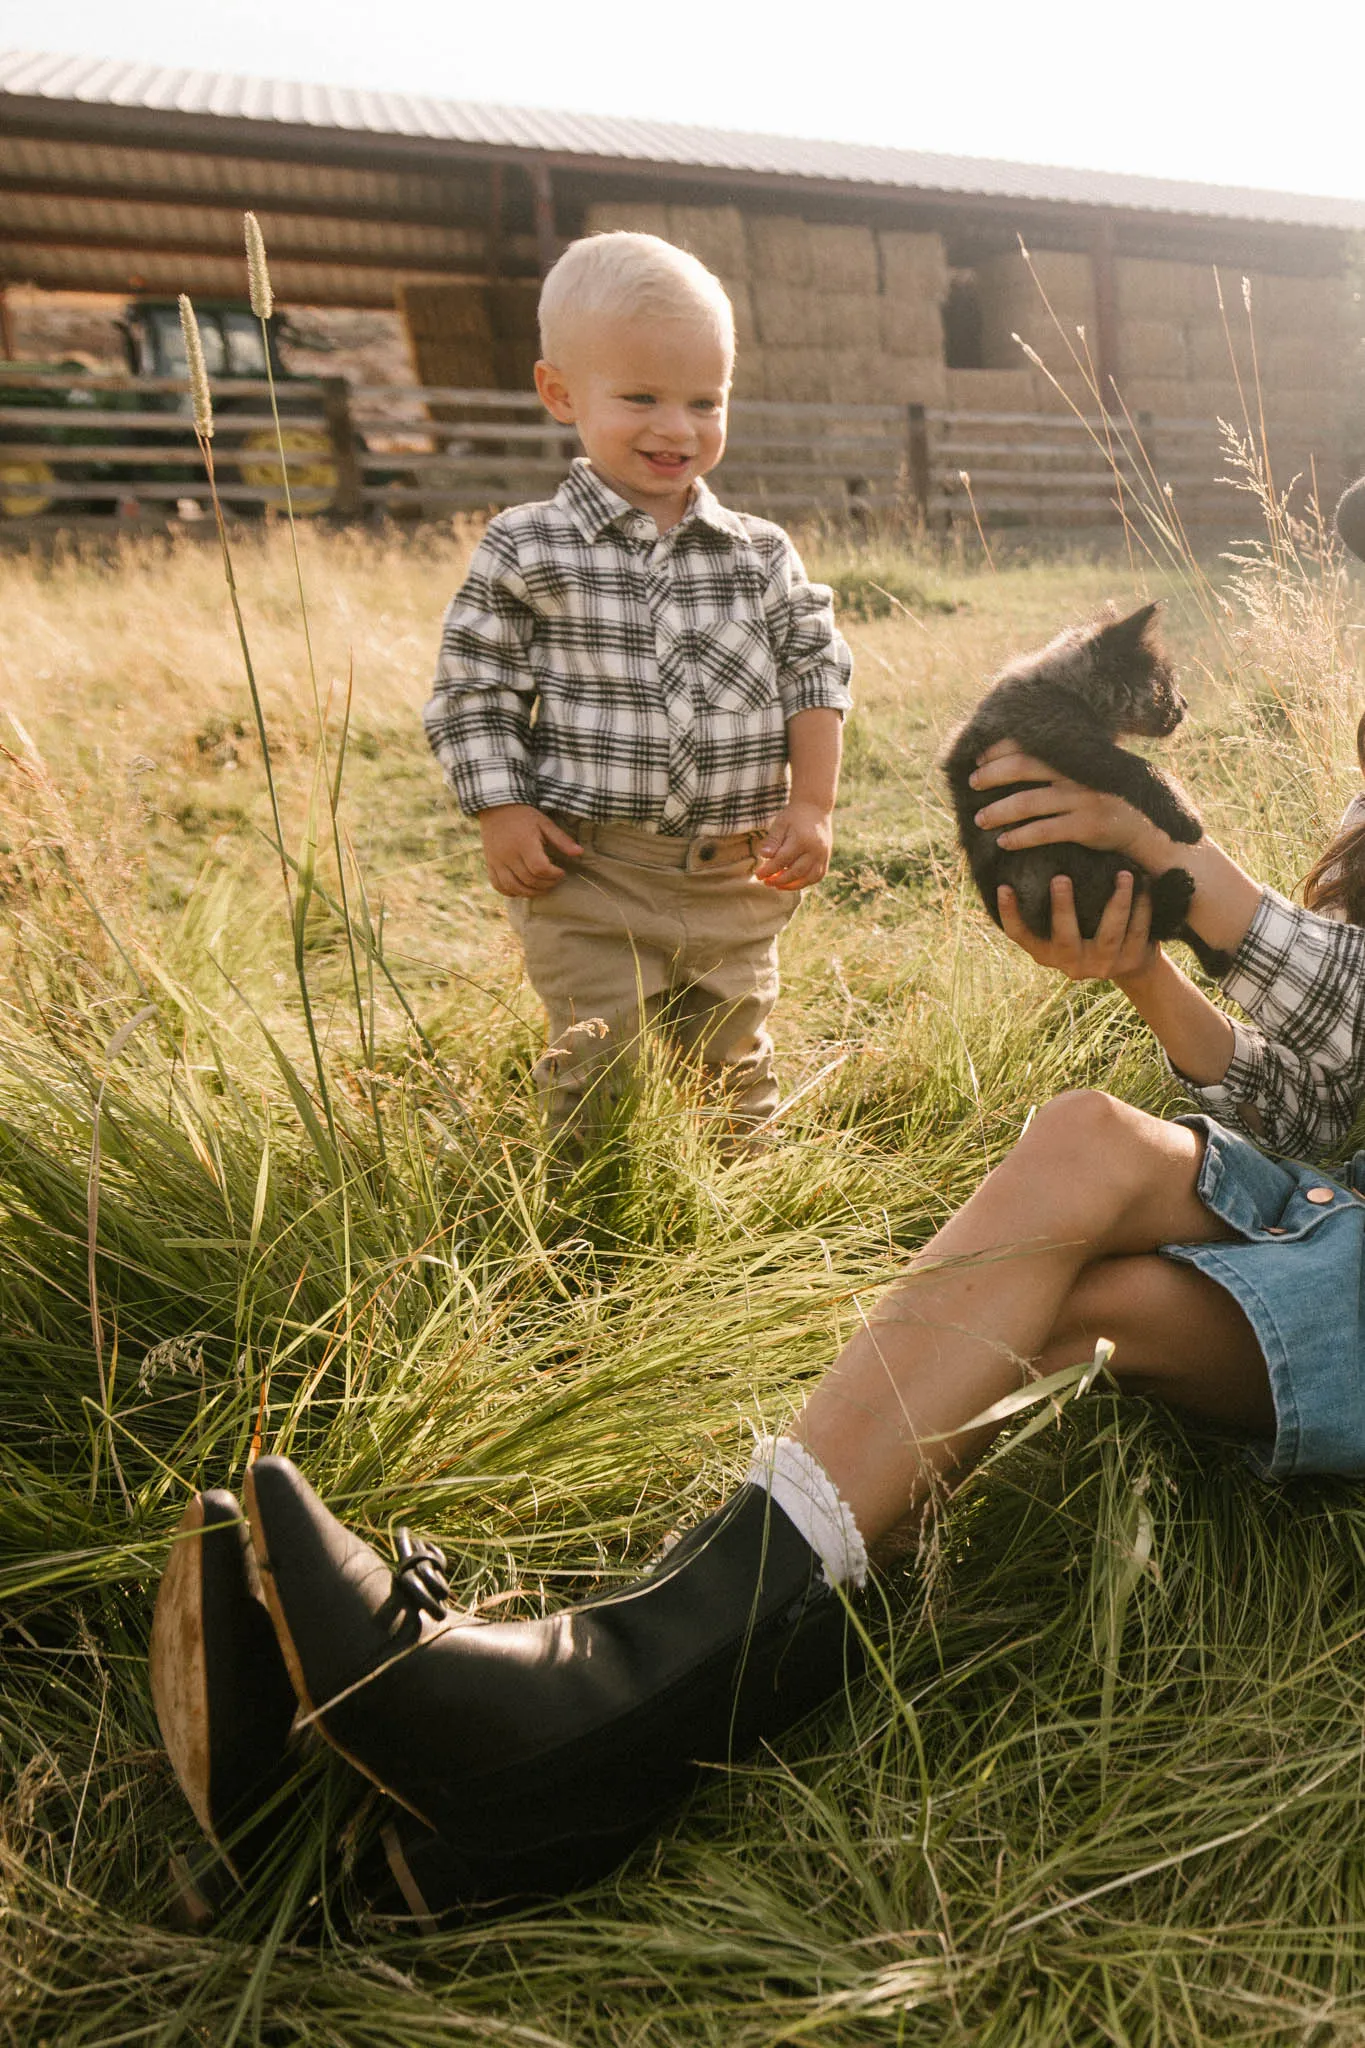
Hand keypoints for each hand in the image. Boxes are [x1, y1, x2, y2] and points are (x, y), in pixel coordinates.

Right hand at [478, 805, 581, 896]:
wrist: (496, 808)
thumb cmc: (524, 816)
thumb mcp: (545, 823)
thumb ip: (561, 839)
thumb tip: (580, 852)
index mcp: (524, 843)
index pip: (540, 868)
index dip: (554, 875)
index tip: (561, 872)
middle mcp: (509, 855)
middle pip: (529, 880)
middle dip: (546, 885)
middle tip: (554, 880)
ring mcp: (497, 861)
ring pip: (514, 887)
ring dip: (530, 893)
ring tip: (542, 888)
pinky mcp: (490, 864)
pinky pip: (499, 886)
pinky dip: (511, 892)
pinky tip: (522, 890)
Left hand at [756, 801, 832, 889]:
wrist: (815, 808)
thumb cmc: (794, 816)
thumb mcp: (780, 824)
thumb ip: (772, 840)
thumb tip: (764, 856)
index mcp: (802, 839)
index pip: (782, 860)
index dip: (769, 870)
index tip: (757, 875)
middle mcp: (815, 849)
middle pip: (796, 872)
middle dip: (779, 880)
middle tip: (766, 882)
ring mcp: (823, 855)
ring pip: (808, 878)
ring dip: (792, 885)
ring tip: (777, 885)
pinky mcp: (826, 858)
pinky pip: (817, 876)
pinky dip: (804, 882)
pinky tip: (791, 882)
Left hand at [970, 739, 1173, 869]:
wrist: (1151, 827)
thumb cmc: (1117, 798)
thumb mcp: (1097, 771)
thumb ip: (1069, 763)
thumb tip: (1025, 757)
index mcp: (1078, 756)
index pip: (1032, 744)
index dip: (1001, 749)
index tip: (978, 757)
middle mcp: (1078, 774)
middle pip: (1023, 768)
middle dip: (992, 775)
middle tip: (972, 783)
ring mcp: (1083, 800)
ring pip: (1027, 803)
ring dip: (997, 811)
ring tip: (980, 819)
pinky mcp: (1086, 827)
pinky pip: (1043, 831)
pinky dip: (1019, 837)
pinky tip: (1004, 842)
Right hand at [998, 870, 1158, 983]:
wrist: (1131, 965)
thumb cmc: (1086, 932)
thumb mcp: (1062, 928)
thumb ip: (1046, 906)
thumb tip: (1024, 857)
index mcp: (1046, 953)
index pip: (1021, 936)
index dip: (1009, 914)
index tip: (1004, 887)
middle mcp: (1071, 964)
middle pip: (1065, 938)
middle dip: (1063, 908)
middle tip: (1060, 878)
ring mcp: (1102, 965)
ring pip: (1110, 934)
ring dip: (1117, 902)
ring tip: (1123, 874)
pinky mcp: (1131, 961)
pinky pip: (1138, 931)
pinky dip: (1142, 906)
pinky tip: (1145, 884)